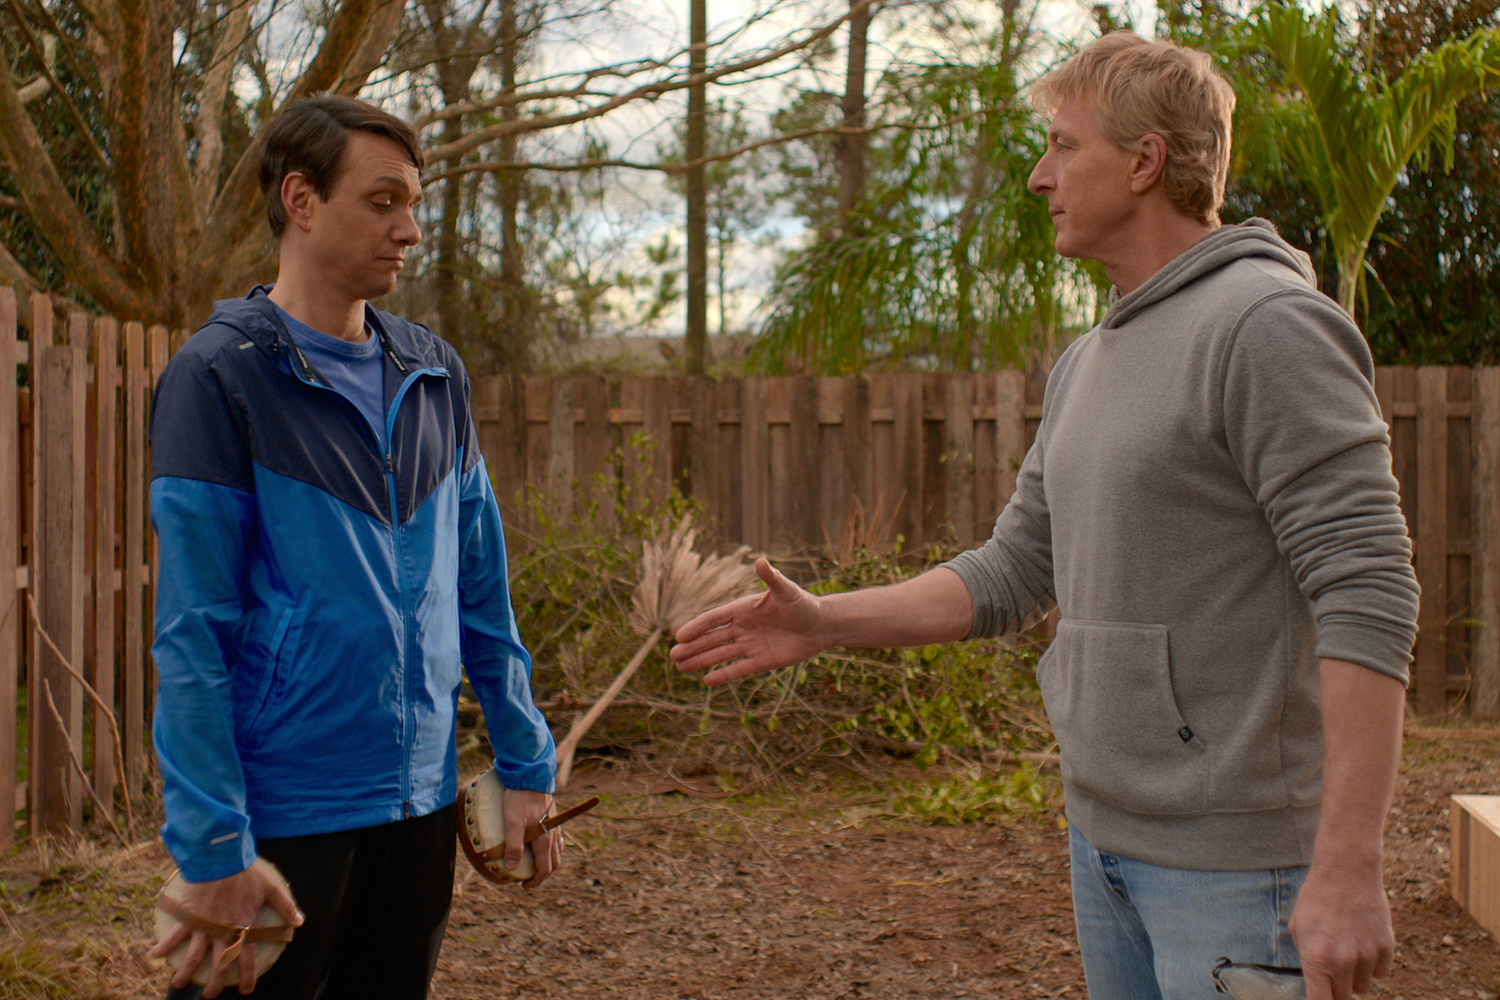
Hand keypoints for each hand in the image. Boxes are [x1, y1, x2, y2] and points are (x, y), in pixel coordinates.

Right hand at [149, 857, 302, 996]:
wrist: (222, 860)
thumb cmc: (248, 872)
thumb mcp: (272, 889)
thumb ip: (286, 906)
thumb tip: (299, 922)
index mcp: (244, 927)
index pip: (248, 958)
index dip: (248, 976)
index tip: (247, 989)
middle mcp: (224, 932)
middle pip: (219, 965)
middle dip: (214, 984)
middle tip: (210, 995)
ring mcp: (204, 927)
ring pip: (193, 958)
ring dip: (185, 973)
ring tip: (178, 984)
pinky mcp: (189, 918)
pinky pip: (174, 936)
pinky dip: (163, 947)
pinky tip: (155, 956)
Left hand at [504, 788, 560, 887]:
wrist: (530, 776)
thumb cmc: (519, 798)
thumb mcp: (512, 822)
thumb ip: (513, 845)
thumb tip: (512, 868)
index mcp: (544, 839)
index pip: (544, 869)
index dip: (535, 881)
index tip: (523, 886)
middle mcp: (553, 835)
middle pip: (554, 863)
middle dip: (542, 875)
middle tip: (527, 879)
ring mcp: (555, 827)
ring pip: (556, 852)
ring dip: (547, 863)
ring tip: (534, 865)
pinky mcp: (552, 819)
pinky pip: (556, 840)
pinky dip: (550, 850)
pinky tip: (541, 846)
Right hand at [669, 558, 824, 683]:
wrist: (821, 625)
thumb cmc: (803, 604)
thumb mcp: (787, 591)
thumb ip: (772, 578)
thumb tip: (761, 561)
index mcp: (743, 609)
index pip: (714, 619)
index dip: (696, 627)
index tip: (679, 636)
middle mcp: (743, 627)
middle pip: (712, 639)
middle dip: (692, 647)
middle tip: (673, 656)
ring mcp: (750, 645)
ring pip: (720, 655)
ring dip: (701, 661)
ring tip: (680, 668)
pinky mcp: (761, 661)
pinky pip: (738, 669)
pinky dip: (723, 675)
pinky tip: (707, 681)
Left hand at [1290, 859, 1393, 999]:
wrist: (1346, 873)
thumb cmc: (1316, 899)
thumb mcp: (1299, 928)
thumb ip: (1307, 958)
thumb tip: (1315, 979)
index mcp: (1316, 959)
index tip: (1320, 999)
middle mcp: (1344, 963)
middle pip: (1343, 997)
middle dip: (1335, 988)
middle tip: (1330, 970)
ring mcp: (1367, 957)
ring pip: (1363, 987)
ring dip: (1354, 977)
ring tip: (1347, 951)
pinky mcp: (1386, 949)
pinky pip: (1381, 973)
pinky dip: (1372, 966)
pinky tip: (1362, 945)